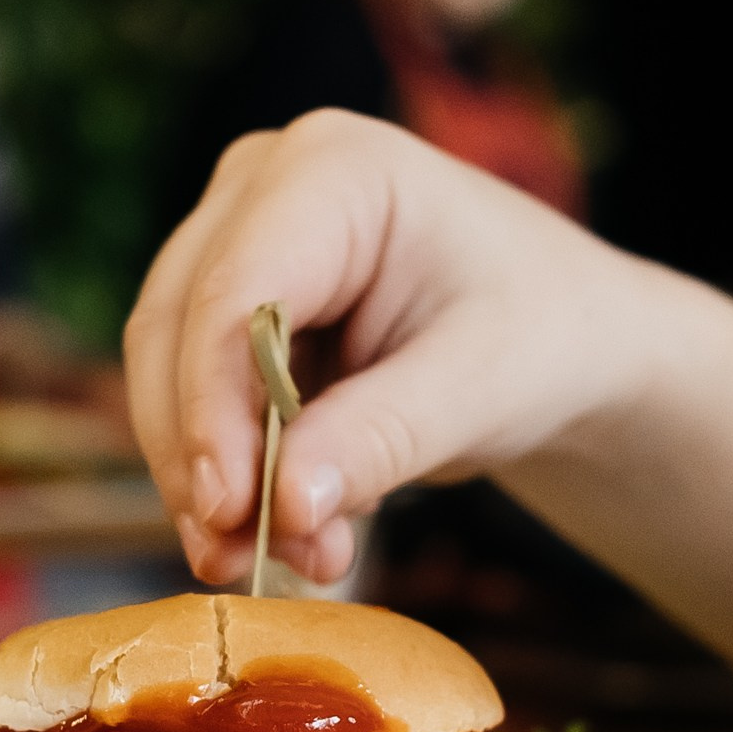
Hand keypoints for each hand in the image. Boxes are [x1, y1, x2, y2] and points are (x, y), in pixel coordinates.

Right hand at [124, 109, 672, 585]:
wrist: (563, 344)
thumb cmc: (542, 337)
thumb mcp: (480, 389)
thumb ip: (381, 437)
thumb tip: (285, 505)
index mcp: (336, 169)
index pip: (234, 294)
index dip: (212, 409)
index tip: (225, 512)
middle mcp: (263, 188)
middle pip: (177, 329)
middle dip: (202, 455)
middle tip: (236, 561)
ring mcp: (237, 242)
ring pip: (169, 372)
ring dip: (209, 478)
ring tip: (281, 562)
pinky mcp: (232, 309)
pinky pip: (195, 400)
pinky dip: (231, 475)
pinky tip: (293, 535)